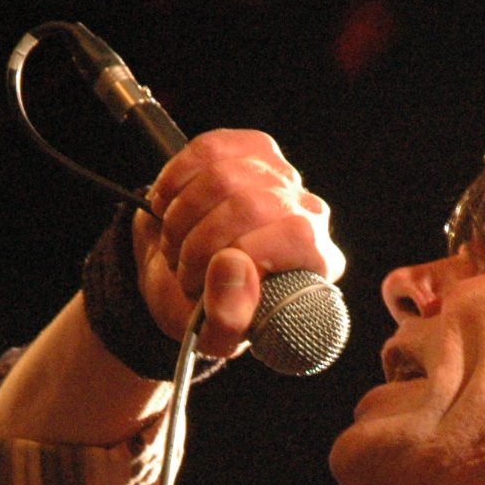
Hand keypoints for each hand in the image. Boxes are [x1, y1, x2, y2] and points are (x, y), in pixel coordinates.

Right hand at [137, 130, 346, 357]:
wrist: (180, 273)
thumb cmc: (207, 307)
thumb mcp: (215, 336)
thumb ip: (228, 321)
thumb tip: (231, 265)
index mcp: (315, 263)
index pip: (294, 237)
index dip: (241, 255)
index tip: (202, 282)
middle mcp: (309, 213)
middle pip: (251, 205)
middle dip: (199, 242)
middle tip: (182, 269)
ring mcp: (281, 175)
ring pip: (222, 175)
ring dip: (181, 217)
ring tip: (176, 245)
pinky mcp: (250, 148)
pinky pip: (207, 150)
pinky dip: (174, 182)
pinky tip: (169, 208)